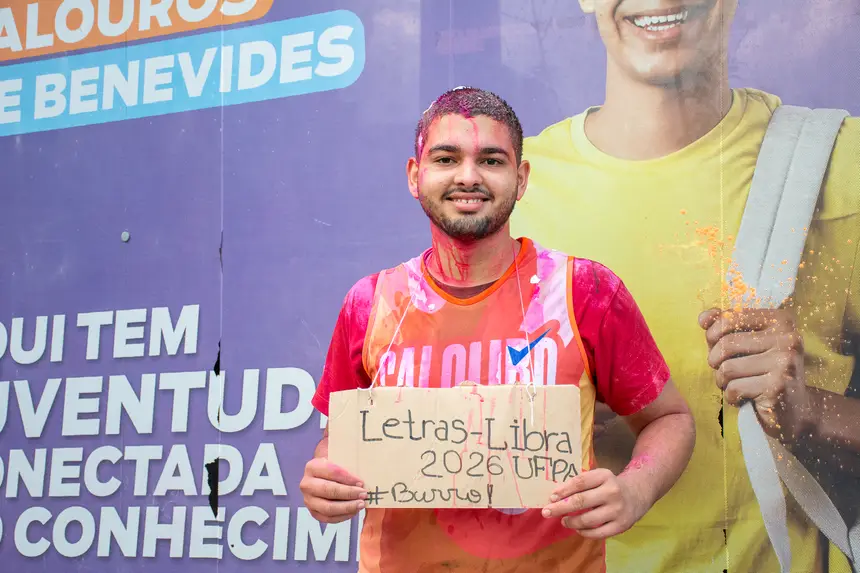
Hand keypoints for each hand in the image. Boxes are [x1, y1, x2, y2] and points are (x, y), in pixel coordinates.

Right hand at [299, 457, 366, 522]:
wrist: (323, 475)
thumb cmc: (335, 464)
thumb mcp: (339, 456)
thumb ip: (348, 457)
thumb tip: (364, 462)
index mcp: (312, 467)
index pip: (332, 471)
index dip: (347, 478)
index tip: (361, 482)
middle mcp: (307, 484)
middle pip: (328, 490)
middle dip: (348, 493)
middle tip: (363, 494)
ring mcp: (308, 500)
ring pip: (328, 508)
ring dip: (347, 507)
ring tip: (361, 504)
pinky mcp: (314, 512)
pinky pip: (328, 518)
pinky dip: (343, 516)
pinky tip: (354, 511)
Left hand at [540, 468, 644, 537]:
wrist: (637, 494)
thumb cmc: (609, 485)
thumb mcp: (598, 477)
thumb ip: (580, 483)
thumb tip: (555, 496)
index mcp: (604, 476)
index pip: (579, 482)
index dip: (563, 490)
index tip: (551, 497)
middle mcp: (612, 492)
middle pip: (581, 501)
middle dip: (560, 507)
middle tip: (546, 512)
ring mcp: (617, 510)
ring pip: (588, 520)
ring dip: (571, 522)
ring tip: (563, 521)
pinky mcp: (621, 526)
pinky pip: (597, 533)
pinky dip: (584, 532)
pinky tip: (577, 528)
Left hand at [698, 307, 811, 438]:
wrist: (796, 409)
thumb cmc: (765, 371)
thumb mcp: (749, 342)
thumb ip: (727, 325)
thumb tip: (704, 318)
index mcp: (781, 321)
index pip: (731, 318)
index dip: (713, 333)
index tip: (713, 344)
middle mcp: (788, 339)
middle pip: (726, 344)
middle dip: (715, 360)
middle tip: (723, 370)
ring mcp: (785, 364)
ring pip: (727, 368)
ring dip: (722, 380)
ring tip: (734, 385)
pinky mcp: (778, 388)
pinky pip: (734, 388)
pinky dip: (731, 396)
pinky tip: (744, 398)